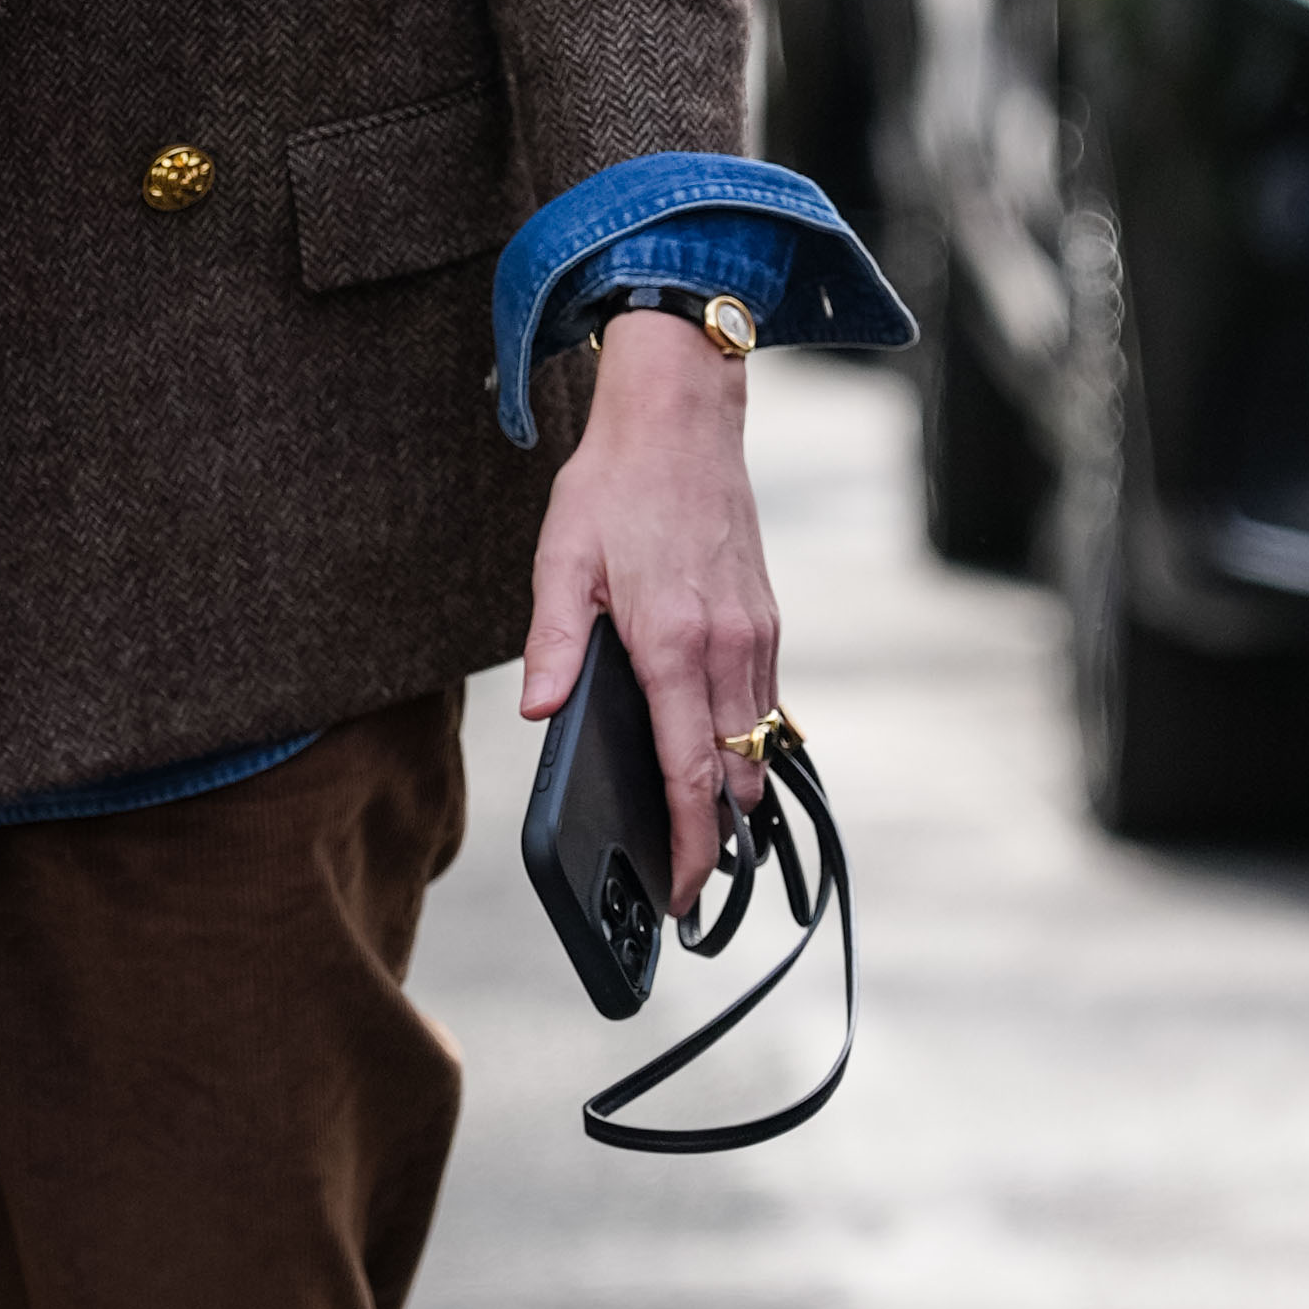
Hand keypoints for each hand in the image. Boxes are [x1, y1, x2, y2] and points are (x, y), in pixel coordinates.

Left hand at [525, 308, 781, 910]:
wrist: (681, 418)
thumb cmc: (616, 485)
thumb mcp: (561, 560)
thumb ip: (553, 643)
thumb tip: (542, 713)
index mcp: (671, 640)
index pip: (689, 769)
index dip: (687, 841)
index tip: (681, 890)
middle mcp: (726, 644)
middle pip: (734, 772)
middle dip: (714, 834)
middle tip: (687, 880)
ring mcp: (756, 632)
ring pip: (758, 742)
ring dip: (733, 792)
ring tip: (701, 833)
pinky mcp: (766, 619)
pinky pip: (764, 702)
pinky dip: (745, 741)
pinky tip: (716, 754)